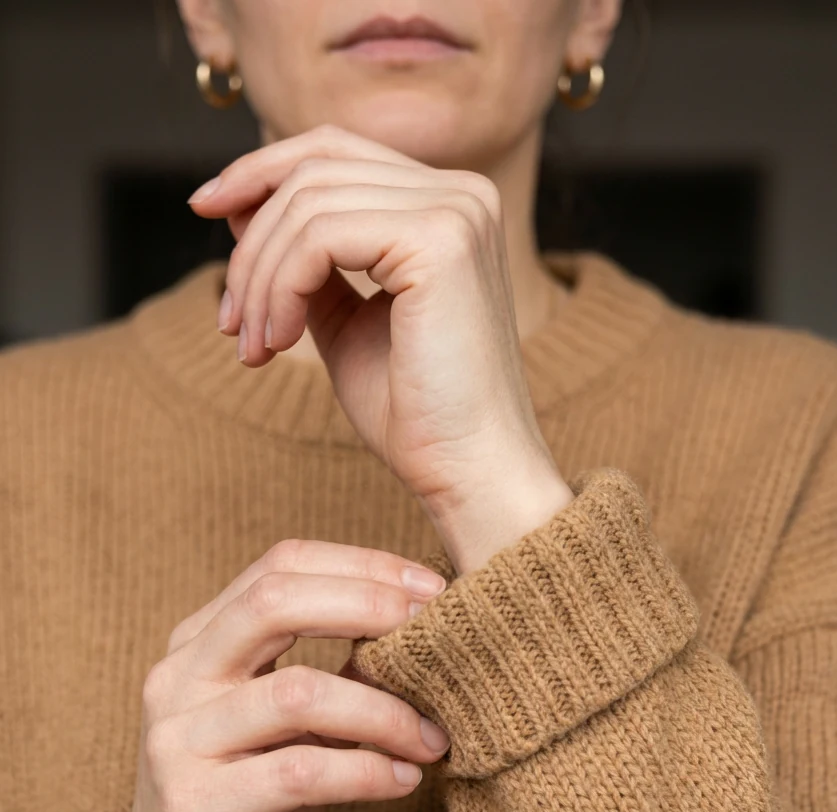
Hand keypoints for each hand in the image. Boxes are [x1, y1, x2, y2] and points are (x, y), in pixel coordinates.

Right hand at [96, 540, 449, 811]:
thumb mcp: (289, 726)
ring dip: (384, 711)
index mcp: (199, 642)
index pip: (279, 566)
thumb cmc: (246, 800)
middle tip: (438, 633)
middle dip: (369, 606)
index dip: (362, 565)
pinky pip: (297, 773)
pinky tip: (403, 782)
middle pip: (274, 602)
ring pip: (297, 693)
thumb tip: (426, 636)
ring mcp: (178, 742)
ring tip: (433, 737)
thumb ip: (335, 674)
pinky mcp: (195, 809)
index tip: (432, 589)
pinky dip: (366, 772)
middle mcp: (178, 679)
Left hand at [189, 125, 573, 571]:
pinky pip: (318, 236)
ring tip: (254, 346)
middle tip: (231, 322)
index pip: (334, 151)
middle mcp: (462, 193)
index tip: (205, 213)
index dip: (259, 172)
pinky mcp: (439, 241)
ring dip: (260, 279)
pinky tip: (279, 343)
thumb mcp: (344, 320)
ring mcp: (456, 211)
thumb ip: (304, 260)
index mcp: (449, 204)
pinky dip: (281, 289)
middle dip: (250, 241)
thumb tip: (241, 207)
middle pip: (314, 167)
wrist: (468, 472)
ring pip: (307, 203)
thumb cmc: (416, 415)